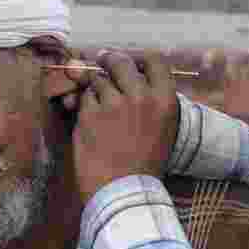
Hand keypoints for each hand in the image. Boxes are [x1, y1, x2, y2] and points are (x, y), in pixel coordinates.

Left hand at [66, 50, 178, 203]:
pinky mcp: (90, 114)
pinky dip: (84, 107)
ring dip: (95, 90)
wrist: (126, 190)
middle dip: (109, 62)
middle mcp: (141, 97)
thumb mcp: (162, 126)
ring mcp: (114, 104)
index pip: (154, 60)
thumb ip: (148, 96)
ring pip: (98, 80)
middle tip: (104, 64)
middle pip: (120, 62)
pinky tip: (93, 125)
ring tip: (103, 112)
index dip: (139, 57)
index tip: (131, 62)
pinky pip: (83, 99)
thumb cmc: (145, 161)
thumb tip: (120, 65)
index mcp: (165, 100)